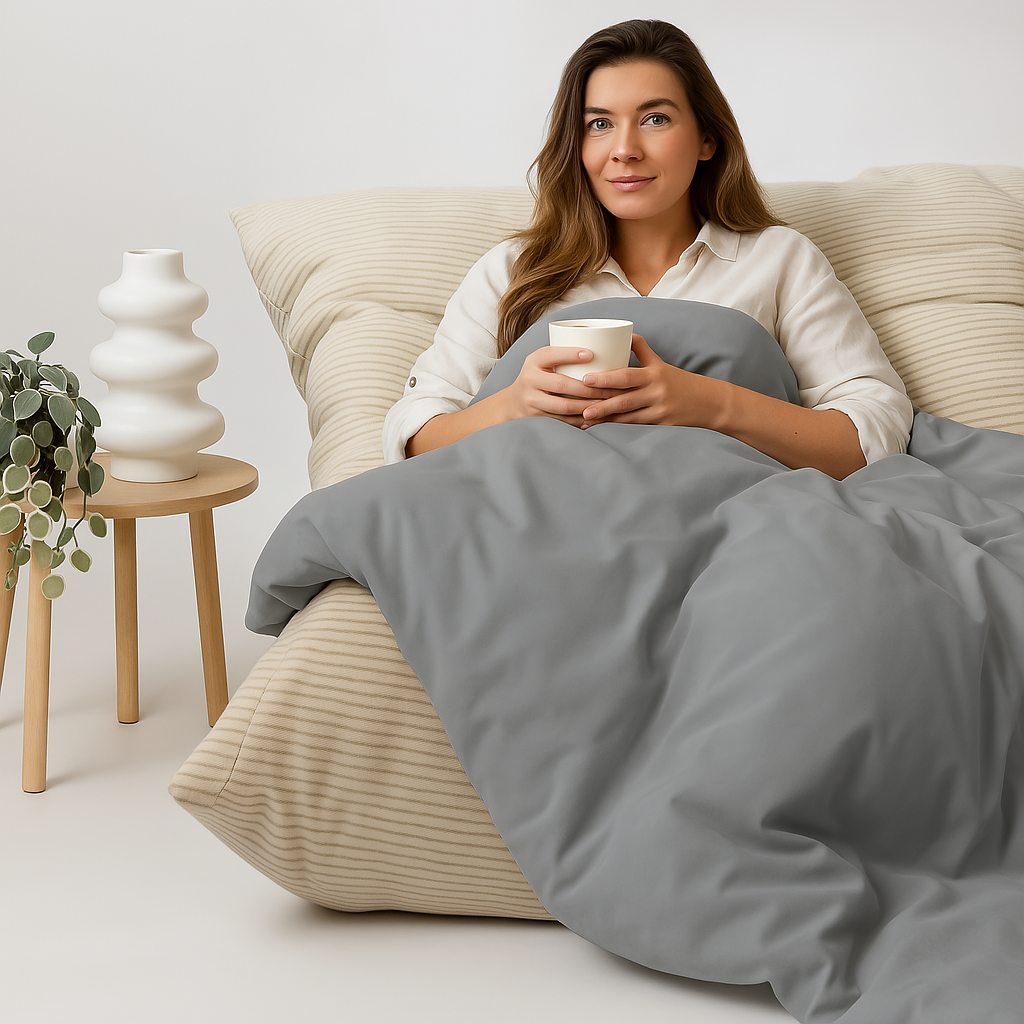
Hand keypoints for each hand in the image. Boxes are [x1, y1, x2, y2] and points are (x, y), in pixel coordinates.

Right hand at [501, 346, 620, 425]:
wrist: (514, 402)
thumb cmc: (538, 376)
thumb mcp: (544, 362)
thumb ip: (564, 357)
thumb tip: (603, 348)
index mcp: (534, 361)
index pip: (552, 355)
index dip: (571, 354)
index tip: (591, 354)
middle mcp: (530, 379)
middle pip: (562, 384)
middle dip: (589, 388)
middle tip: (610, 388)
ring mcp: (532, 400)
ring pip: (564, 406)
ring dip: (588, 406)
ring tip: (606, 404)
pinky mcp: (537, 418)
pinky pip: (563, 421)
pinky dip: (581, 420)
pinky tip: (595, 417)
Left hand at [579, 333, 722, 427]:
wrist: (707, 402)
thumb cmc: (678, 380)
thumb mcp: (660, 362)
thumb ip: (641, 348)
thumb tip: (623, 332)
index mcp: (654, 373)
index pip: (626, 376)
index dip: (605, 378)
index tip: (585, 379)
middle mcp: (655, 392)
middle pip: (624, 398)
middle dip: (601, 402)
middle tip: (580, 405)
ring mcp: (657, 410)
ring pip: (626, 415)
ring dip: (605, 417)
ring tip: (584, 418)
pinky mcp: (659, 424)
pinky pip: (633, 425)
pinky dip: (615, 425)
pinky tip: (599, 426)